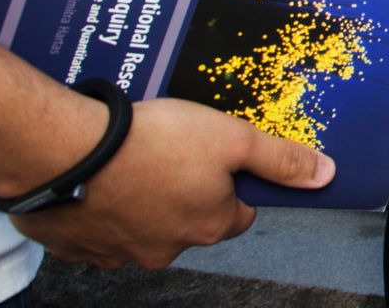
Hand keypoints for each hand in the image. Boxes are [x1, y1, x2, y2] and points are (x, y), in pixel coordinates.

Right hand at [12, 98, 333, 269]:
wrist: (66, 151)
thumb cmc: (148, 141)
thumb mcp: (233, 138)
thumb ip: (279, 160)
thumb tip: (323, 175)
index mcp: (208, 226)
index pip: (238, 212)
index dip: (233, 182)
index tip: (216, 158)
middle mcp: (165, 249)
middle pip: (190, 219)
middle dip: (185, 188)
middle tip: (171, 149)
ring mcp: (118, 251)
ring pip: (143, 223)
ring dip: (142, 196)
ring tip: (132, 157)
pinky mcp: (77, 244)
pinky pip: (98, 226)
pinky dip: (101, 204)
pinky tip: (99, 175)